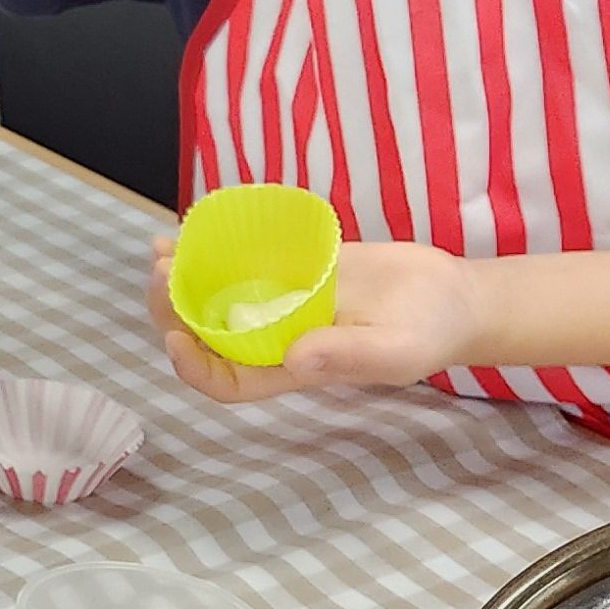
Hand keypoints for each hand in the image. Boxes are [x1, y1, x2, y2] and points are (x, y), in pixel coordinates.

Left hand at [149, 237, 490, 402]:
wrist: (449, 294)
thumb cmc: (427, 332)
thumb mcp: (396, 350)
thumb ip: (348, 356)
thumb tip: (294, 360)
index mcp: (294, 368)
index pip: (230, 381)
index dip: (196, 367)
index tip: (176, 336)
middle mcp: (277, 336)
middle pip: (208, 335)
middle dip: (173, 310)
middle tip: (159, 272)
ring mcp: (282, 300)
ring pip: (217, 296)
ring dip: (184, 278)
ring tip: (160, 248)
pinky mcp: (292, 267)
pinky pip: (244, 261)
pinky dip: (216, 247)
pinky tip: (194, 227)